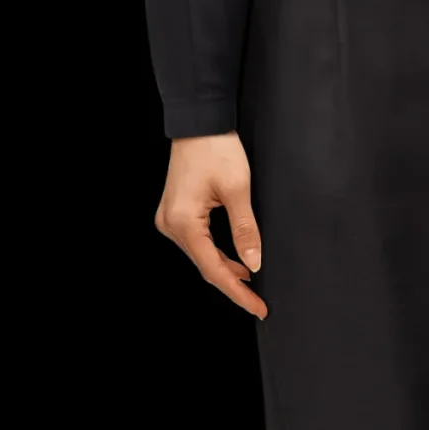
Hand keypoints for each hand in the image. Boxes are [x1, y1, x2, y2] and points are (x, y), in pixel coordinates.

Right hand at [154, 132, 267, 317]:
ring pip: (201, 255)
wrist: (199, 122)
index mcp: (183, 223)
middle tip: (258, 302)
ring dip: (226, 269)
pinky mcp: (175, 213)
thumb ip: (245, 230)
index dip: (238, 292)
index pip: (214, 269)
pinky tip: (236, 261)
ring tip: (251, 283)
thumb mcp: (238, 190)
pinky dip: (217, 253)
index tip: (257, 307)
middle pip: (205, 266)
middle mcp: (170, 225)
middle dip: (233, 285)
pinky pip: (197, 242)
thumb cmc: (215, 148)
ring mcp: (169, 219)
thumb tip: (253, 264)